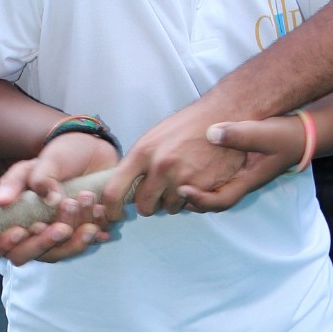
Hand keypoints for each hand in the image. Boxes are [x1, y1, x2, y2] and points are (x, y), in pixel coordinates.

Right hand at [0, 132, 116, 266]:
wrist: (94, 151)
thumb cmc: (57, 158)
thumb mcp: (33, 165)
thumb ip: (16, 182)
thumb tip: (1, 201)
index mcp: (6, 220)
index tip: (19, 230)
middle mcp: (27, 236)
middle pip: (22, 258)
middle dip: (43, 242)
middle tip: (61, 222)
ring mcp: (53, 241)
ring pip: (56, 254)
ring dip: (71, 232)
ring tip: (85, 199)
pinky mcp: (79, 238)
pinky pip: (83, 245)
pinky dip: (93, 229)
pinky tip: (100, 210)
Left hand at [102, 104, 250, 219]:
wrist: (222, 118)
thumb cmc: (186, 126)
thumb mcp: (153, 138)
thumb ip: (138, 163)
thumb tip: (123, 187)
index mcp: (142, 152)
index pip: (114, 190)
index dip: (110, 209)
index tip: (113, 214)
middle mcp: (160, 167)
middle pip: (144, 206)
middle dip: (150, 204)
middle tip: (159, 193)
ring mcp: (182, 179)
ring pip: (169, 208)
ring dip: (174, 200)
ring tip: (183, 178)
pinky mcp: (203, 187)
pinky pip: (190, 207)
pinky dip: (192, 199)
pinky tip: (197, 179)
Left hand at [176, 116, 307, 203]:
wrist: (300, 136)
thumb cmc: (285, 136)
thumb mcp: (265, 132)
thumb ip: (241, 134)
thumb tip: (212, 133)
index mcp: (247, 181)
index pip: (221, 201)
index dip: (200, 200)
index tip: (182, 189)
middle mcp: (240, 184)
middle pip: (210, 203)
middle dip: (187, 201)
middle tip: (167, 189)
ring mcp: (236, 178)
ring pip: (209, 194)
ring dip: (189, 191)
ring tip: (168, 181)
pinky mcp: (233, 170)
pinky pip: (211, 181)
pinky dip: (196, 179)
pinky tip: (182, 168)